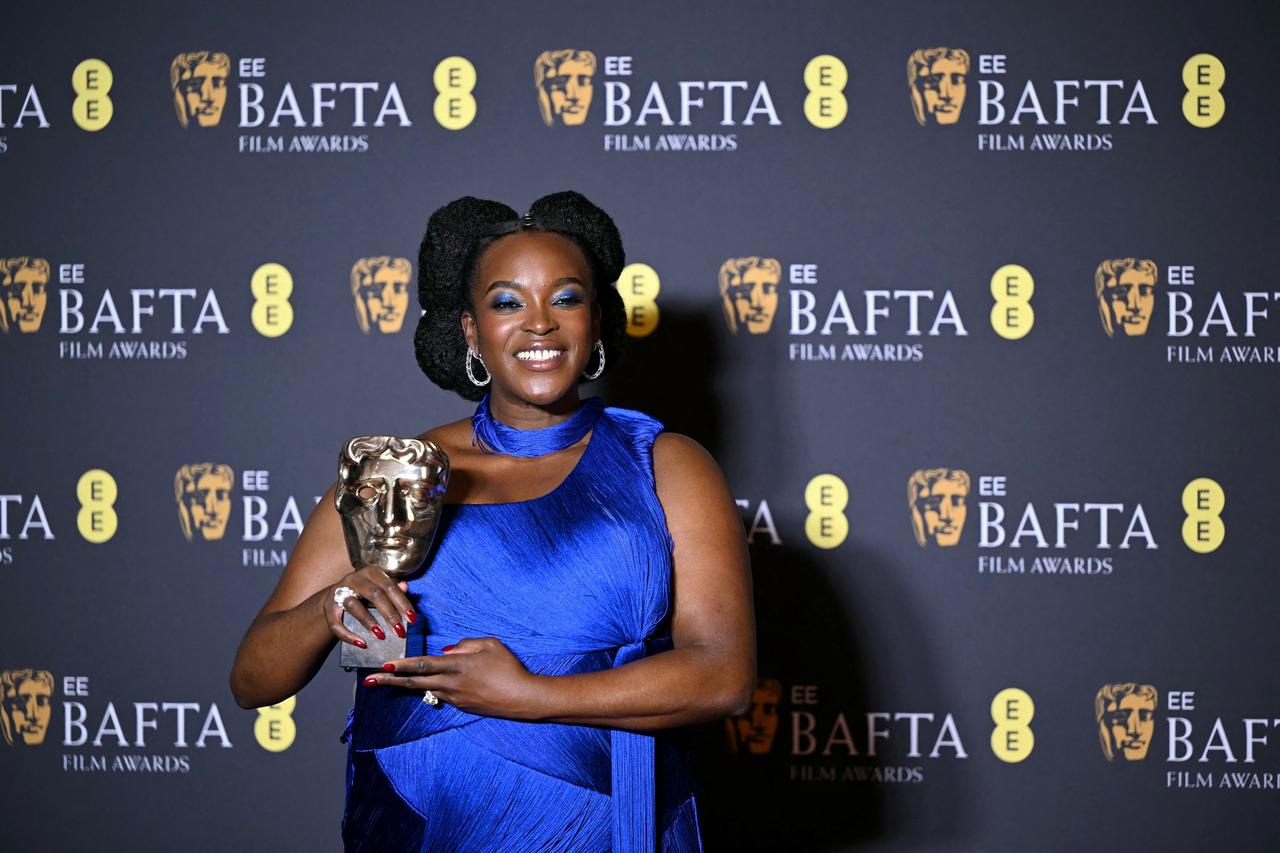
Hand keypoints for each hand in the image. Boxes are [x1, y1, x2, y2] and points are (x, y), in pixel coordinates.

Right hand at [324, 567, 416, 647]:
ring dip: (369, 622)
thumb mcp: (380, 588)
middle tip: (399, 631)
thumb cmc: (365, 594)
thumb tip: (405, 586)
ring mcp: (339, 592)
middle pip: (374, 594)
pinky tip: (361, 643)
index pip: (389, 586)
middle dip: (389, 614)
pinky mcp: (329, 608)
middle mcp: (354, 579)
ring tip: (381, 636)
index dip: (402, 602)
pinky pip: (336, 623)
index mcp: (371, 573)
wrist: (336, 598)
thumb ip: (393, 589)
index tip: (412, 619)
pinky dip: (348, 635)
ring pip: (354, 606)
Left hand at [362, 637, 543, 719]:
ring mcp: (455, 698)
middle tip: (369, 681)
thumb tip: (447, 651)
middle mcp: (451, 684)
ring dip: (407, 686)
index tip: (384, 665)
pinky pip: (441, 695)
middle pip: (414, 682)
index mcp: (457, 665)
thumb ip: (466, 643)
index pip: (422, 664)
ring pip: (425, 689)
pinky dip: (431, 688)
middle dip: (390, 681)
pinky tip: (429, 684)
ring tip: (389, 682)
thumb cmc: (509, 667)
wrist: (522, 698)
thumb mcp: (490, 644)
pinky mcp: (461, 707)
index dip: (402, 665)